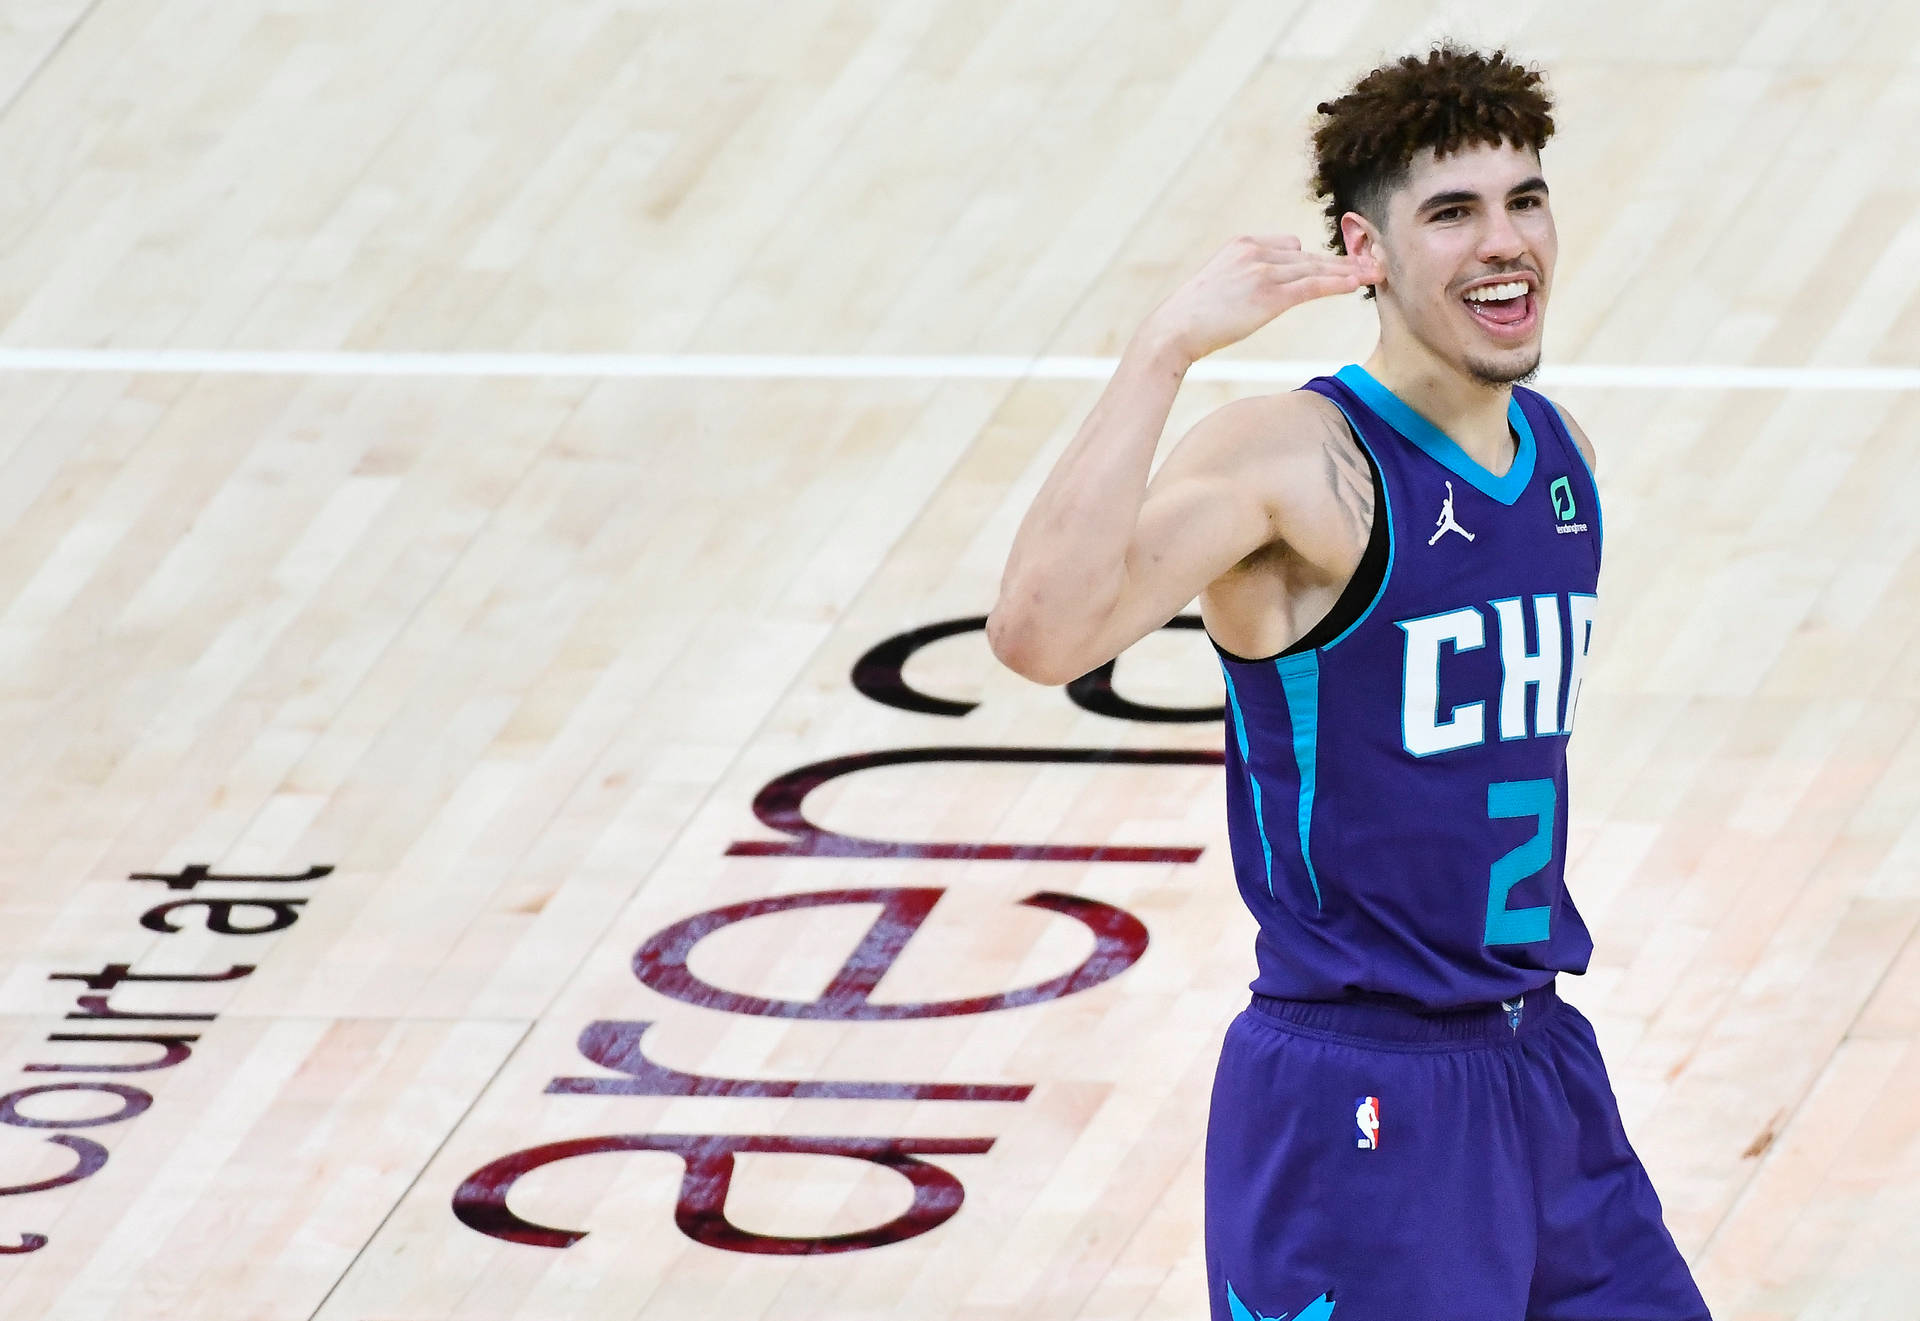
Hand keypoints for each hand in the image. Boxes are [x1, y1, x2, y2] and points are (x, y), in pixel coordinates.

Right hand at [1142, 235, 1380, 365]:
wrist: (1174, 329)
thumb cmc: (1191, 316)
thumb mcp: (1219, 284)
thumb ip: (1244, 278)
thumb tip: (1260, 290)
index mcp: (1242, 245)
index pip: (1290, 246)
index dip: (1315, 260)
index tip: (1338, 265)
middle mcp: (1255, 252)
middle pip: (1308, 255)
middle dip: (1341, 262)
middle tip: (1371, 263)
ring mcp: (1263, 271)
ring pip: (1315, 269)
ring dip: (1347, 272)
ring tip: (1374, 274)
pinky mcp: (1269, 294)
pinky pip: (1312, 286)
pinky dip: (1337, 284)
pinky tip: (1356, 284)